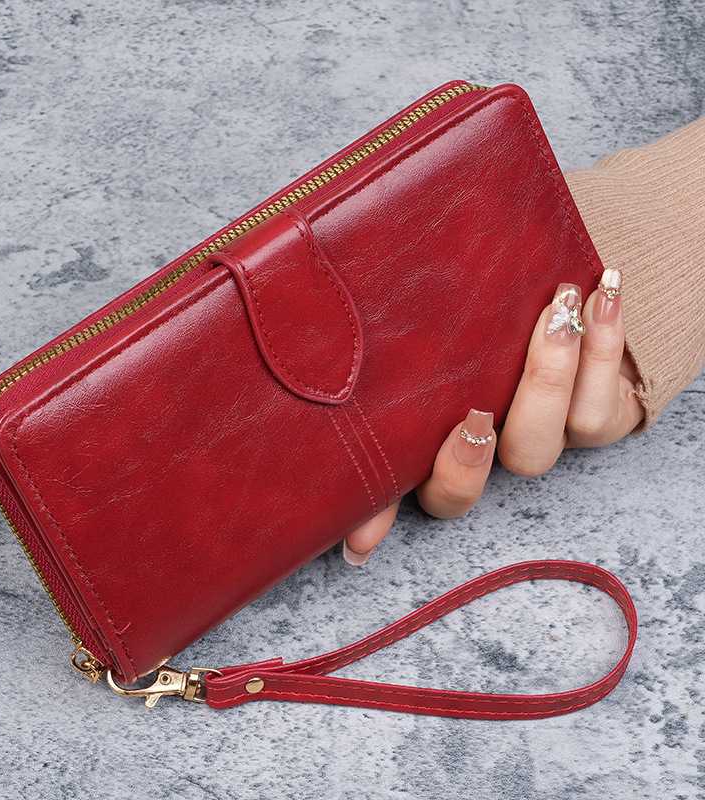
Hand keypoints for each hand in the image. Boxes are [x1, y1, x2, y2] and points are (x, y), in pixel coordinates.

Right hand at [343, 269, 643, 565]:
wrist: (557, 282)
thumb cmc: (468, 298)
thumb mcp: (410, 304)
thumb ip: (360, 310)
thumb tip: (293, 284)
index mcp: (418, 435)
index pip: (383, 486)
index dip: (368, 519)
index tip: (355, 544)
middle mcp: (469, 451)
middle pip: (456, 494)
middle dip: (462, 465)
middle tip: (470, 415)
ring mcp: (528, 439)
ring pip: (533, 452)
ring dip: (545, 381)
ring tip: (554, 308)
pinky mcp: (589, 419)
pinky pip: (598, 411)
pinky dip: (603, 352)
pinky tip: (600, 293)